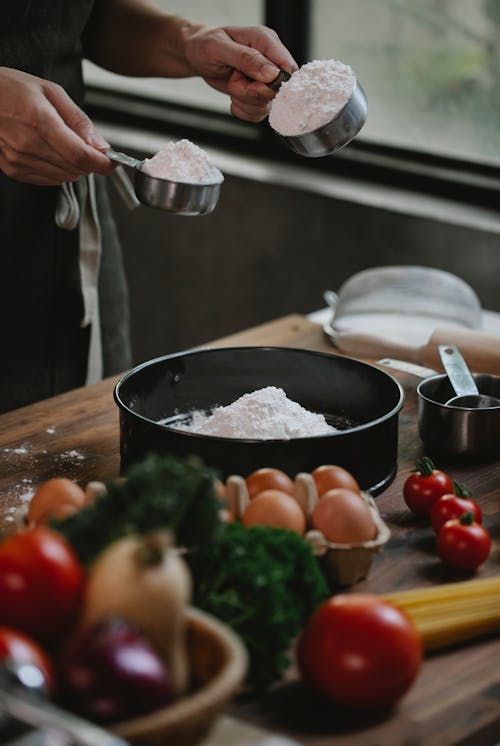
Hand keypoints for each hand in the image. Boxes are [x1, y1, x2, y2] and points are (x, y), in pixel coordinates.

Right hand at [0, 67, 113, 185]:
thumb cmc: (9, 88)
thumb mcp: (50, 91)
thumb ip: (78, 120)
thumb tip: (101, 145)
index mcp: (40, 121)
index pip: (81, 156)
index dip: (102, 163)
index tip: (113, 162)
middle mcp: (28, 145)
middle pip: (75, 169)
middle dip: (89, 161)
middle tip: (86, 145)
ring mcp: (19, 160)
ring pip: (64, 177)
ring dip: (73, 166)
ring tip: (62, 143)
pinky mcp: (13, 170)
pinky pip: (48, 180)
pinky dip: (57, 170)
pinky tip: (49, 151)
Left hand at [183, 25, 297, 121]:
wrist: (196, 55)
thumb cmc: (205, 45)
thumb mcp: (219, 47)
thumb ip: (246, 59)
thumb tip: (271, 73)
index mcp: (266, 41)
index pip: (288, 68)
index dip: (274, 83)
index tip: (252, 85)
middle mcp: (270, 60)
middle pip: (277, 91)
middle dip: (252, 93)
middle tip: (234, 81)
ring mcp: (266, 80)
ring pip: (267, 105)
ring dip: (245, 102)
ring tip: (232, 84)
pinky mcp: (259, 95)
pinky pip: (257, 114)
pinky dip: (242, 110)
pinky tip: (233, 96)